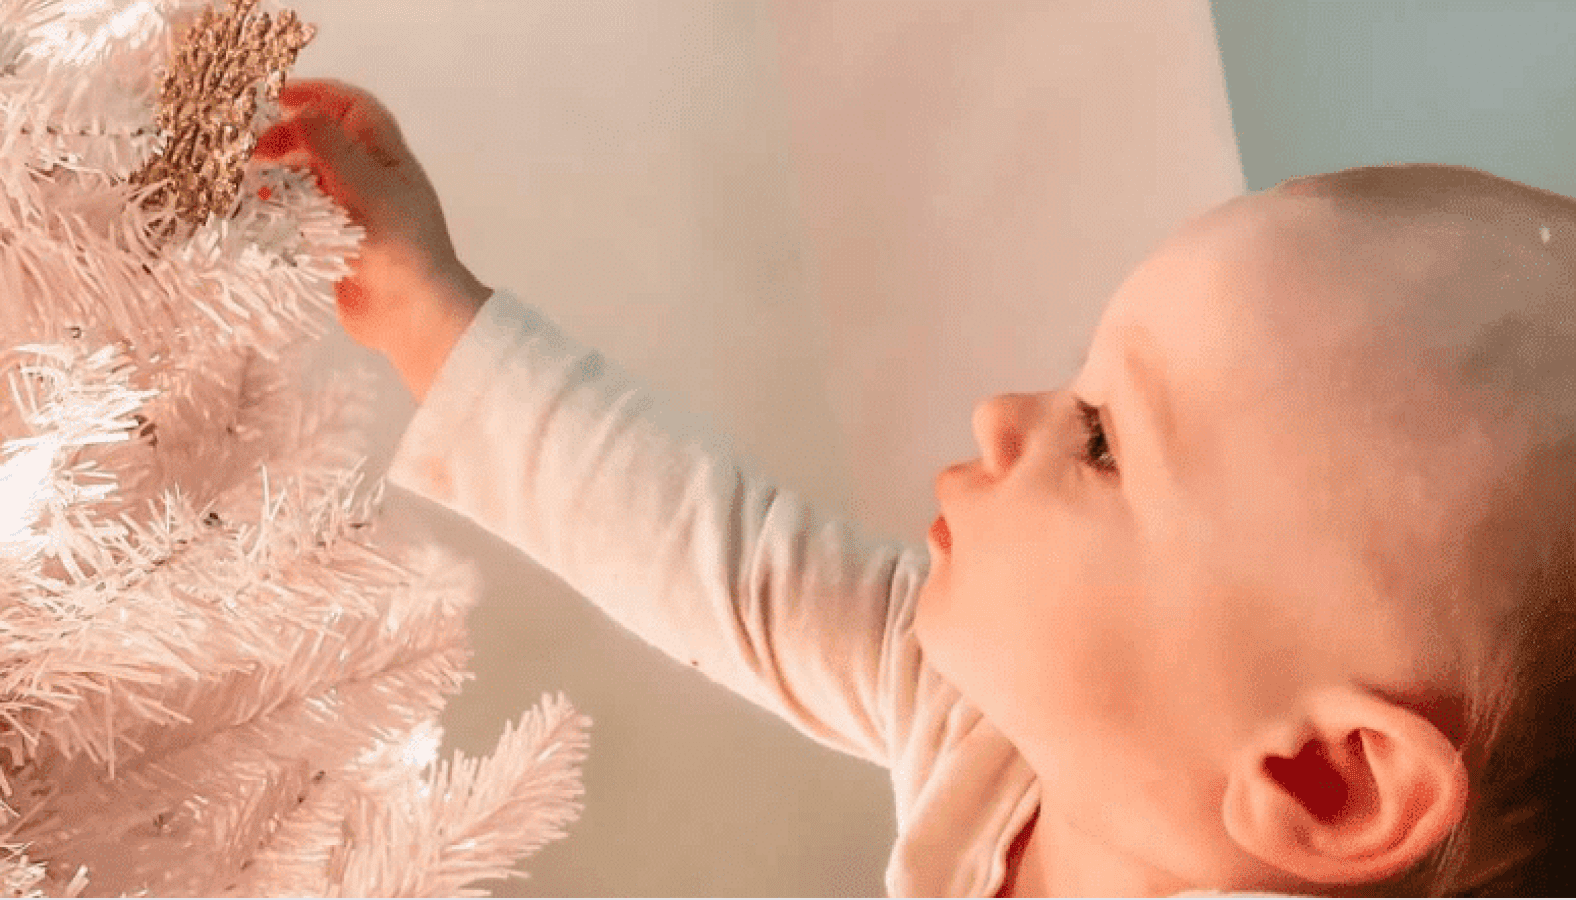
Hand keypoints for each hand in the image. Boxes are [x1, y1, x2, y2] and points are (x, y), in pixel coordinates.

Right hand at [249, 78, 489, 363]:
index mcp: (387, 158)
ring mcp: (353, 211)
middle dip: (285, 136)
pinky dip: (278, 205)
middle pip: (322, 139)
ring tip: (249, 176)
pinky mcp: (336, 243)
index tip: (272, 97)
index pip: (352, 108)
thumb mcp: (369, 188)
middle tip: (251, 149)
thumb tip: (300, 114)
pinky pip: (301, 212)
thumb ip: (332, 148)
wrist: (415, 318)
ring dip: (277, 170)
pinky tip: (258, 207)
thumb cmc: (402, 248)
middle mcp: (371, 179)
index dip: (315, 95)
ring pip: (307, 175)